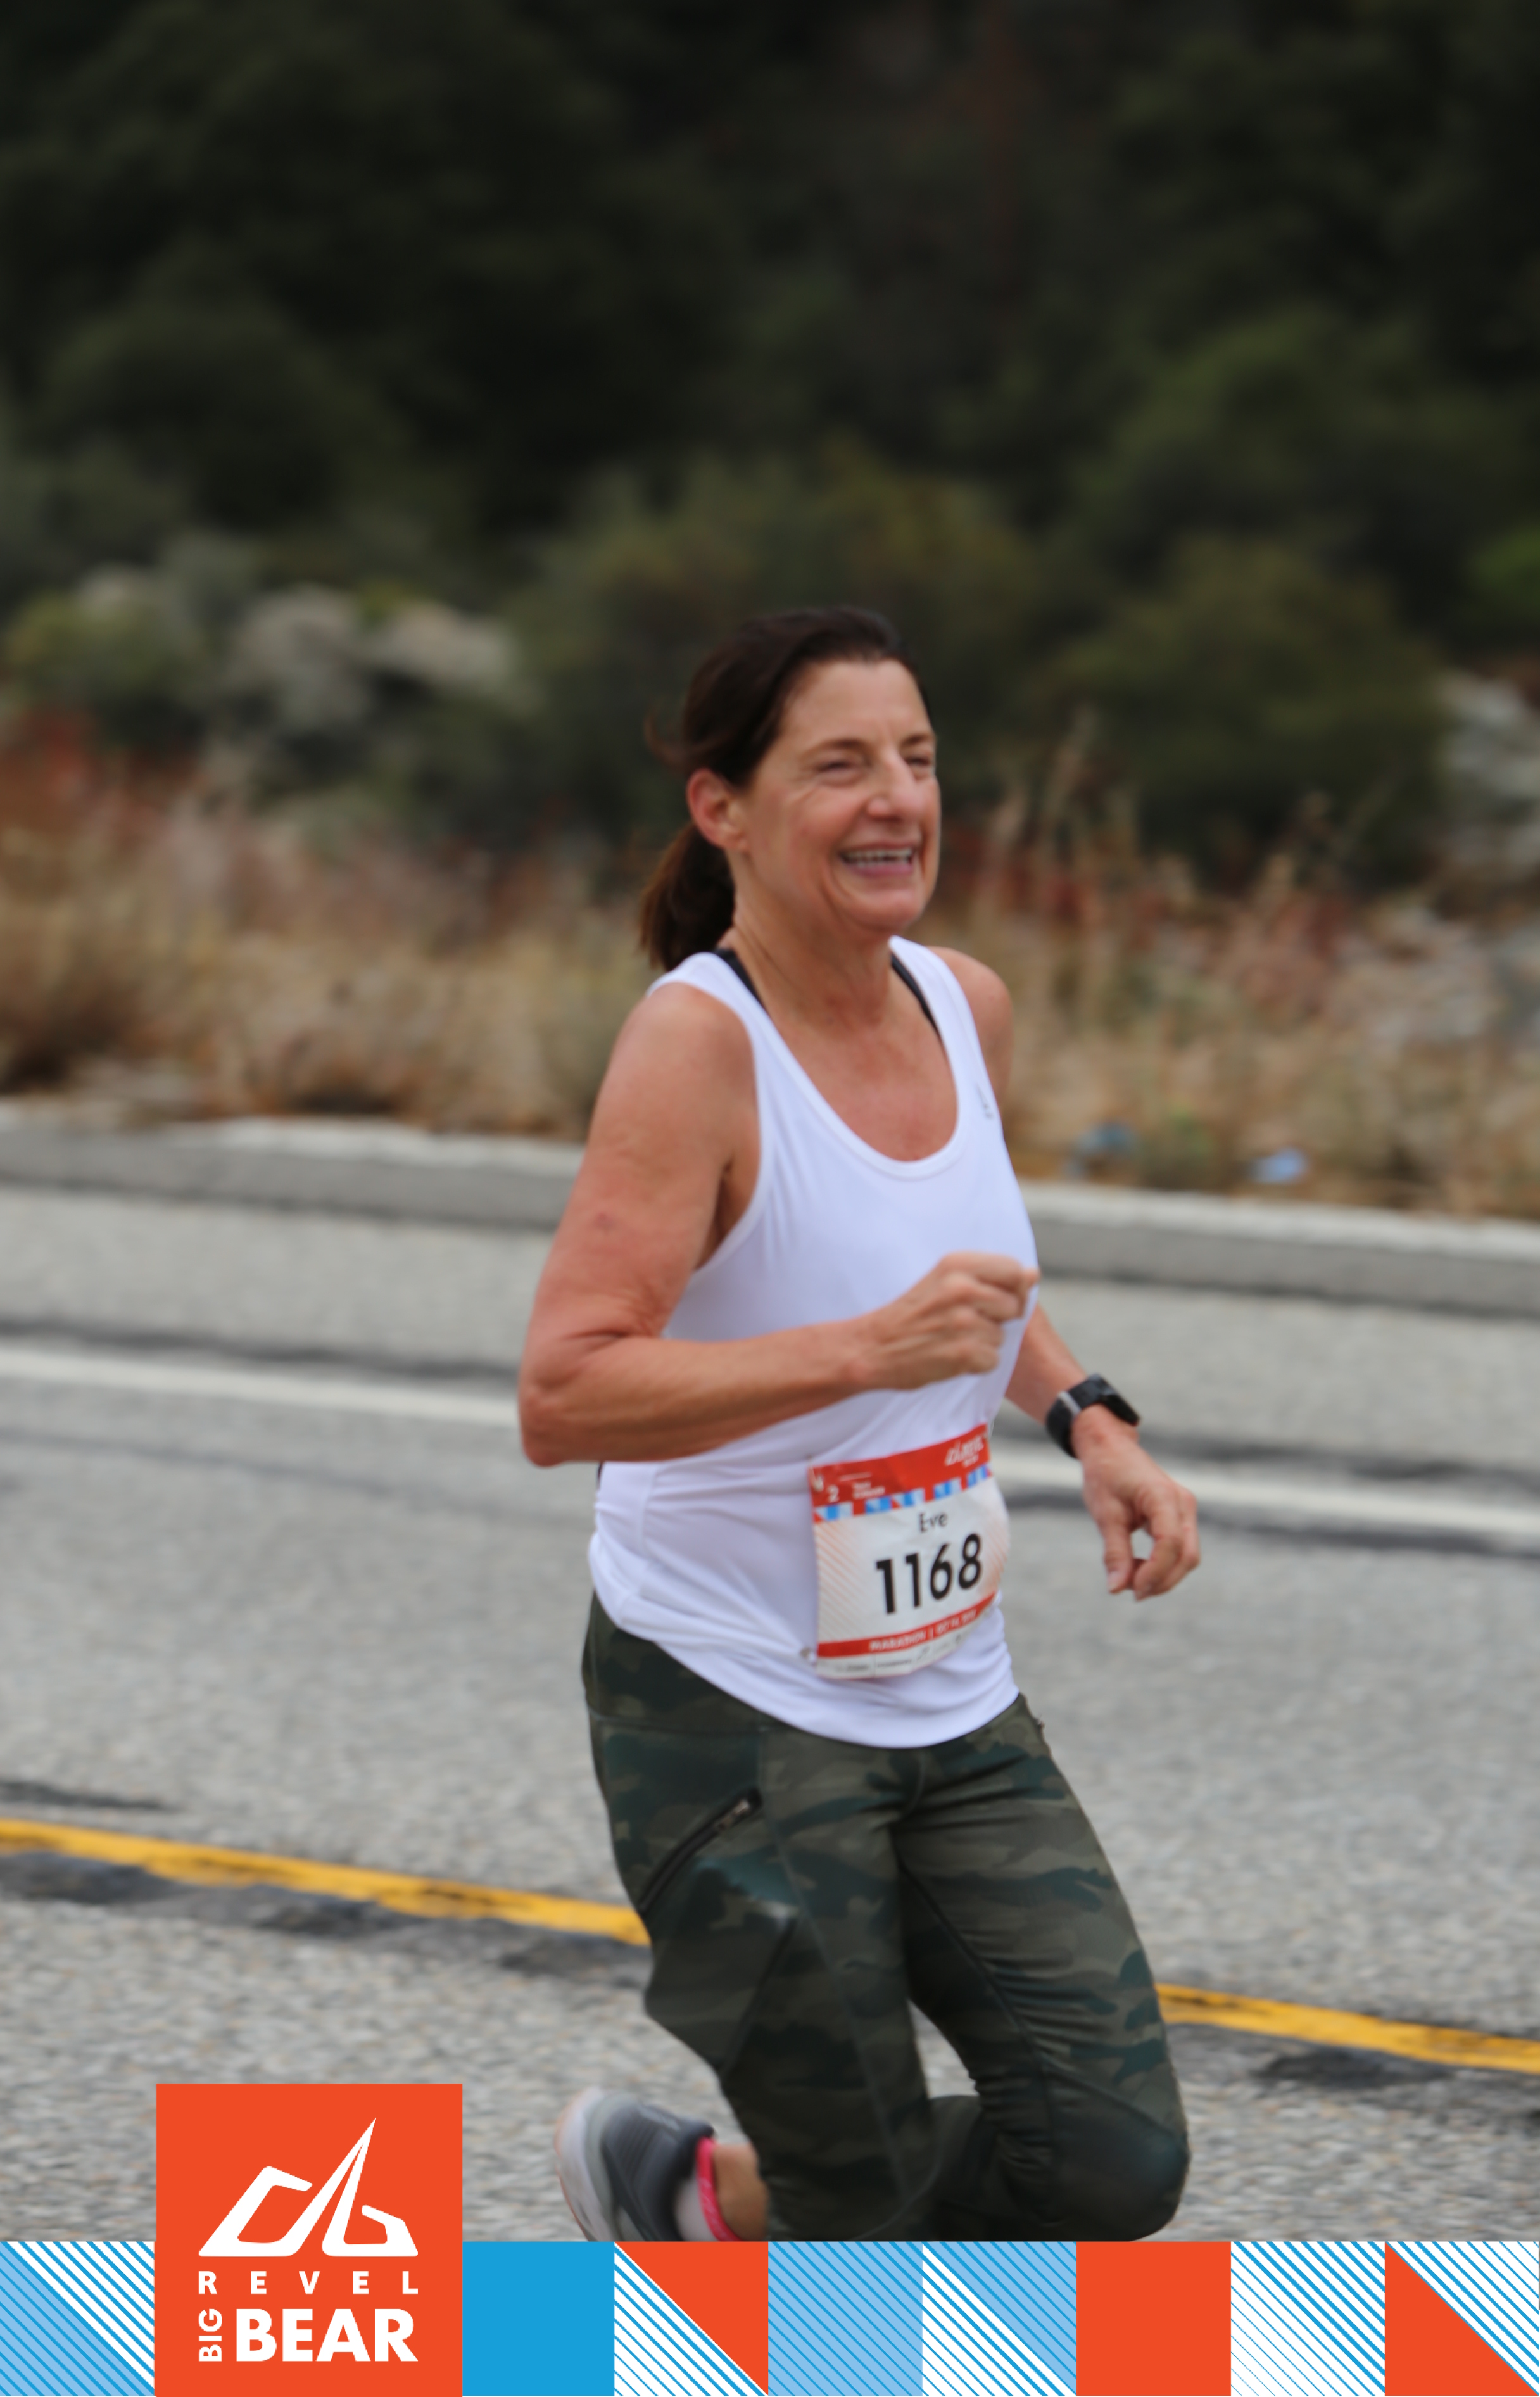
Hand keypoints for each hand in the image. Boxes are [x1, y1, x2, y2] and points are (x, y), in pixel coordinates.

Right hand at [860, 1252, 1038, 1389]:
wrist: (872, 1347)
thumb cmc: (911, 1314)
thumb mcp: (945, 1280)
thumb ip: (991, 1276)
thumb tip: (1034, 1274)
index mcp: (957, 1263)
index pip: (1015, 1270)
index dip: (1012, 1290)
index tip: (993, 1300)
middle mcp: (961, 1287)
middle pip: (1014, 1306)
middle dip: (998, 1319)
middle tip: (964, 1324)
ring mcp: (963, 1320)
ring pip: (1002, 1336)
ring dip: (983, 1343)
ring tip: (951, 1339)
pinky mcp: (963, 1352)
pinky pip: (993, 1360)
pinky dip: (976, 1364)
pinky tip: (950, 1357)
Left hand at [1073, 1413, 1199, 1599]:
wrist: (1109, 1448)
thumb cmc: (1105, 1475)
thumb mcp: (1105, 1515)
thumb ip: (1115, 1553)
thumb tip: (1117, 1590)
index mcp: (1163, 1497)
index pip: (1171, 1545)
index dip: (1155, 1573)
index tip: (1132, 1591)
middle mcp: (1182, 1503)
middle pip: (1187, 1556)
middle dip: (1162, 1580)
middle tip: (1132, 1592)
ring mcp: (1185, 1509)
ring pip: (1187, 1555)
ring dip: (1163, 1575)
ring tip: (1131, 1580)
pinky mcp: (1180, 1515)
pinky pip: (1180, 1547)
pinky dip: (1162, 1563)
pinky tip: (1138, 1568)